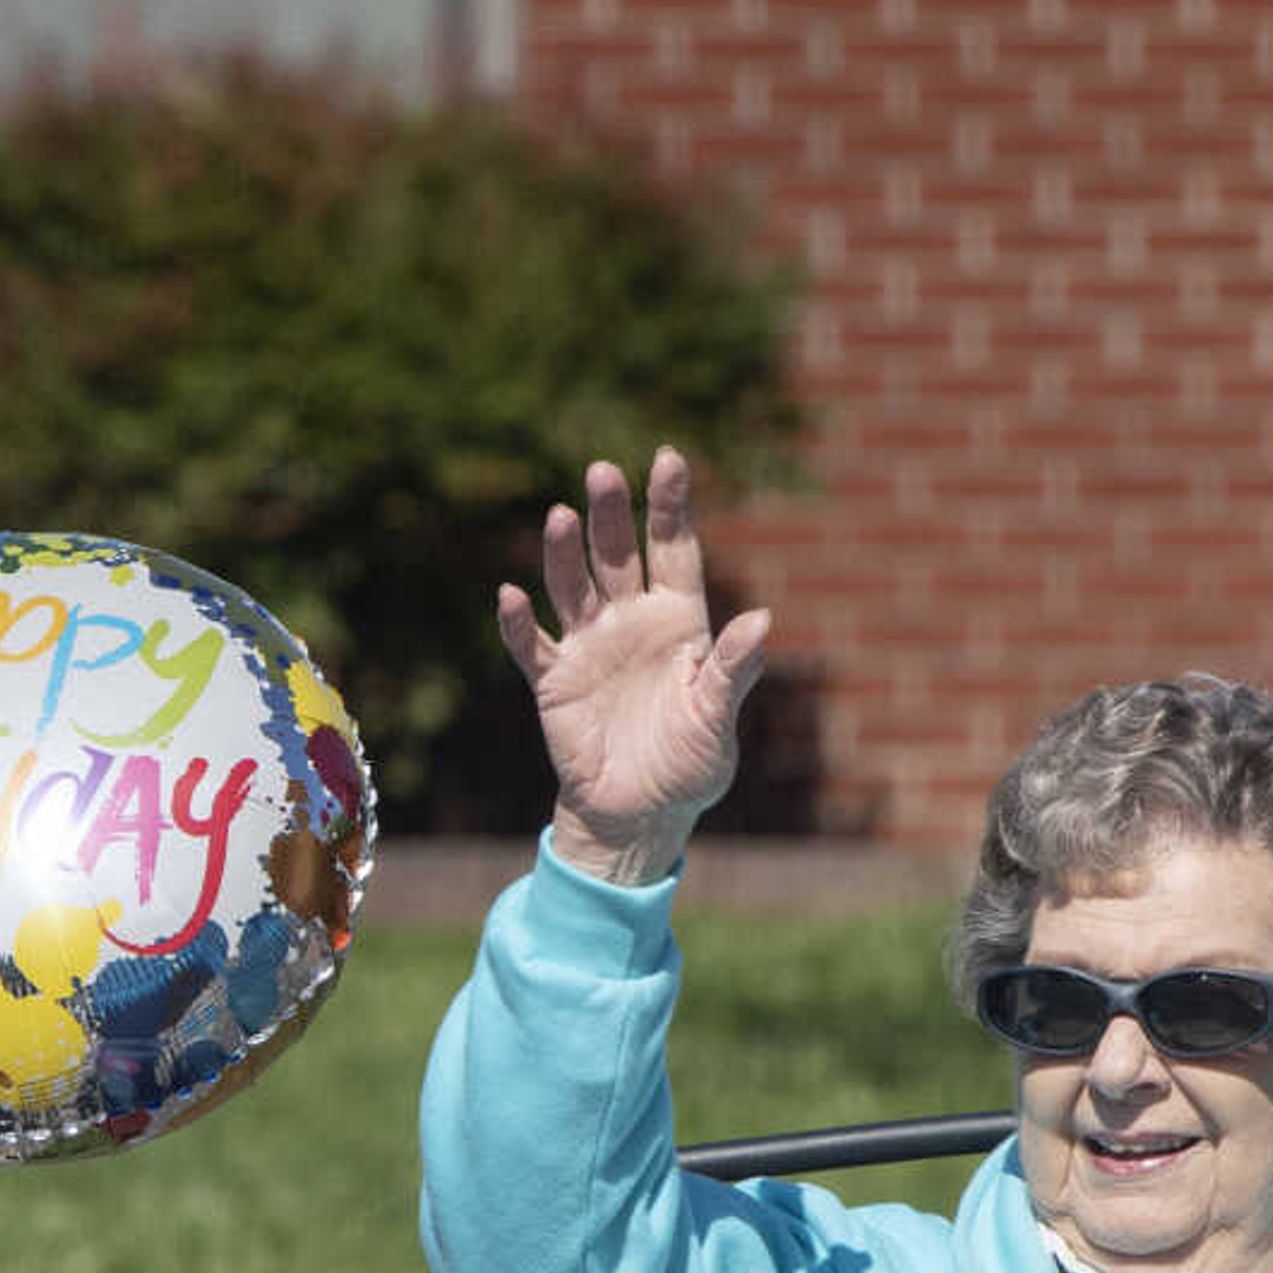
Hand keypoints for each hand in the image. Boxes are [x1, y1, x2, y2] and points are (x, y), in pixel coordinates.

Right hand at [496, 446, 770, 885]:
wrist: (641, 813)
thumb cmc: (691, 764)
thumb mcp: (717, 718)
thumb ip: (733, 670)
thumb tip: (761, 620)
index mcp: (679, 620)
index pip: (674, 549)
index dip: (669, 505)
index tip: (667, 458)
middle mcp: (630, 620)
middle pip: (617, 555)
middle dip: (610, 514)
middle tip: (601, 473)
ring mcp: (589, 647)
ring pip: (572, 587)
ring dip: (562, 554)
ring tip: (558, 516)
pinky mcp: (554, 681)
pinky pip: (532, 645)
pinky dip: (519, 623)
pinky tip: (511, 596)